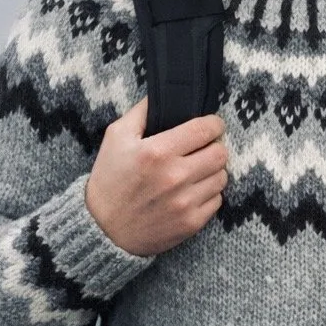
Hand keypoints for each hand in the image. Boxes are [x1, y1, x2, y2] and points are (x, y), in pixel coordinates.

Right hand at [85, 97, 227, 255]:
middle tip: (202, 149)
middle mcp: (175, 176)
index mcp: (158, 151)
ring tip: (196, 171)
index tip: (211, 126)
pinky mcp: (191, 223)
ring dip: (212, 171)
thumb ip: (142, 112)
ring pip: (222, 177)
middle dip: (214, 147)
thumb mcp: (116, 137)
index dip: (214, 124)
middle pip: (220, 153)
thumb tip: (162, 95)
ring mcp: (185, 202)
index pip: (206, 129)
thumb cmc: (109, 180)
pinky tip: (191, 191)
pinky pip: (217, 200)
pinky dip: (208, 194)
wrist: (103, 230)